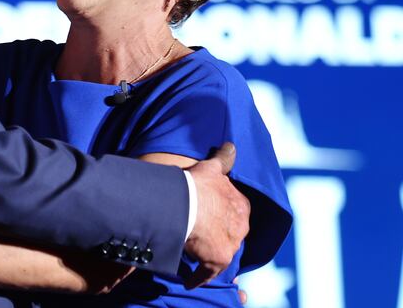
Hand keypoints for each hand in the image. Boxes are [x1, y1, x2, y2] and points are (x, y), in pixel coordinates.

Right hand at [183, 142, 249, 288]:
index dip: (222, 217)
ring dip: (209, 257)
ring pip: (221, 254)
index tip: (211, 219)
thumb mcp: (211, 168)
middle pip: (231, 235)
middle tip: (202, 238)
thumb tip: (232, 146)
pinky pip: (207, 273)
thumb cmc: (196, 185)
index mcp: (241, 205)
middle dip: (219, 237)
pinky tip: (189, 279)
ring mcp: (231, 244)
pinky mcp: (218, 259)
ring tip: (194, 256)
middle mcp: (241, 226)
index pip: (236, 214)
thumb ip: (223, 159)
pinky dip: (198, 277)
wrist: (185, 203)